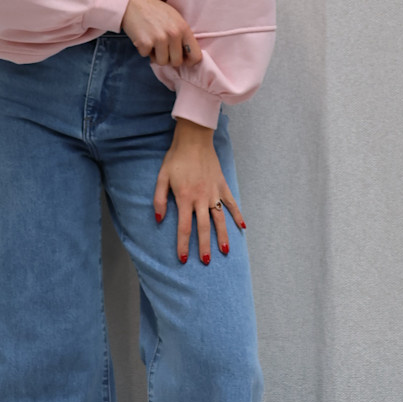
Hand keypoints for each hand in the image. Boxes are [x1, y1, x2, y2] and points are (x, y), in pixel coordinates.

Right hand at [121, 0, 198, 69]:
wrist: (132, 2)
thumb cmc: (153, 10)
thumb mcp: (174, 18)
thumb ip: (182, 35)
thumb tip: (186, 54)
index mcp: (183, 28)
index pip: (196, 55)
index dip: (190, 62)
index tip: (184, 61)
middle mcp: (173, 34)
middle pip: (176, 62)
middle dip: (169, 58)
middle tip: (162, 49)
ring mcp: (159, 39)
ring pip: (162, 62)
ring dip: (155, 55)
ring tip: (152, 42)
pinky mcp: (145, 43)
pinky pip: (146, 56)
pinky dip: (143, 49)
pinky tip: (142, 38)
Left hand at [152, 118, 246, 265]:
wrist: (193, 140)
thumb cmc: (176, 158)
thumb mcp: (161, 177)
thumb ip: (159, 200)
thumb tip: (159, 220)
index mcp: (185, 198)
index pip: (184, 227)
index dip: (183, 244)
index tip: (183, 258)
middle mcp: (201, 199)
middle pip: (204, 228)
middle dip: (204, 246)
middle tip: (205, 261)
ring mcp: (214, 193)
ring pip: (220, 219)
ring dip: (222, 236)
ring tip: (225, 251)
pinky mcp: (222, 186)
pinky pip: (231, 203)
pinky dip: (238, 215)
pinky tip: (243, 227)